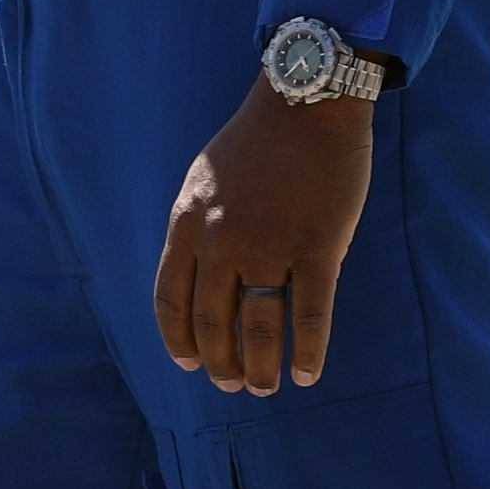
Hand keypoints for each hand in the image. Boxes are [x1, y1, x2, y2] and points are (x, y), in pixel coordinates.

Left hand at [153, 77, 375, 397]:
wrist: (306, 101)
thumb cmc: (256, 140)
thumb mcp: (204, 180)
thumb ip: (198, 229)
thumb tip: (201, 278)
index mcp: (188, 224)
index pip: (171, 300)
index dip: (179, 340)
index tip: (190, 363)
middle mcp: (222, 241)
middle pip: (214, 322)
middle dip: (221, 363)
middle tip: (232, 385)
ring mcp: (270, 245)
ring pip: (260, 328)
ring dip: (260, 367)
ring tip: (265, 387)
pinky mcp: (318, 246)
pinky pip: (311, 314)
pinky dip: (309, 351)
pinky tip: (308, 374)